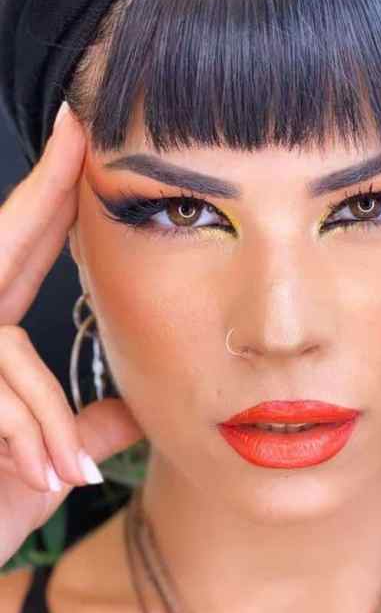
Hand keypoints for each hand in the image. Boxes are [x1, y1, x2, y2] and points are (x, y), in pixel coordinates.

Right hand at [0, 104, 143, 566]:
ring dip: (44, 416)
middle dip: (37, 194)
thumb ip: (86, 426)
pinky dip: (31, 441)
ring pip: (2, 350)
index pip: (18, 255)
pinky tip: (57, 478)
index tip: (80, 139)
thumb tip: (135, 407)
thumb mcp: (51, 461)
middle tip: (76, 133)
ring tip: (74, 470)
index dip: (46, 199)